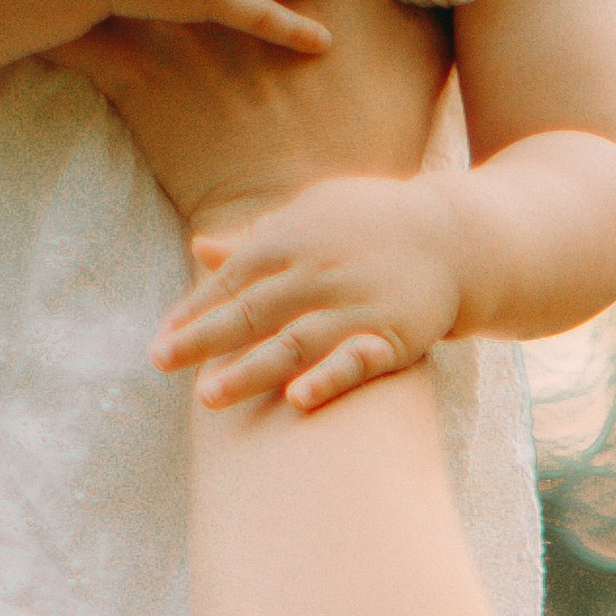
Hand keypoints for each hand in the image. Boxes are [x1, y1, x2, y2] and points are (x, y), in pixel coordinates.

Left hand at [154, 174, 466, 408]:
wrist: (456, 236)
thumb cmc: (371, 226)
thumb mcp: (311, 216)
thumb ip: (256, 239)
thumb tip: (199, 247)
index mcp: (292, 240)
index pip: (231, 280)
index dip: (194, 311)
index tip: (159, 341)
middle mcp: (317, 272)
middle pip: (251, 310)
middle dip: (203, 338)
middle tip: (160, 363)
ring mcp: (354, 305)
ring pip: (293, 341)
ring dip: (250, 370)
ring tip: (208, 396)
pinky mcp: (391, 336)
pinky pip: (355, 361)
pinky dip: (328, 379)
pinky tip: (297, 399)